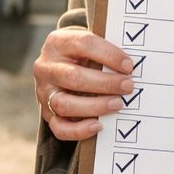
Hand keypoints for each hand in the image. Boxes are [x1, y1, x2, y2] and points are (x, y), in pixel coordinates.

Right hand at [33, 26, 135, 140]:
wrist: (60, 66)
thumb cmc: (81, 55)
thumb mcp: (88, 45)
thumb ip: (104, 51)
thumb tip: (129, 66)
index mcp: (57, 43)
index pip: (82, 44)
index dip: (108, 55)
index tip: (128, 66)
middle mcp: (46, 67)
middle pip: (72, 76)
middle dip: (105, 83)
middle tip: (128, 86)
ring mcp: (43, 92)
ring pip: (64, 104)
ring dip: (95, 106)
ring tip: (117, 104)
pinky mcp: (47, 113)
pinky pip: (59, 127)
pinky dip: (79, 130)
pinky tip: (98, 125)